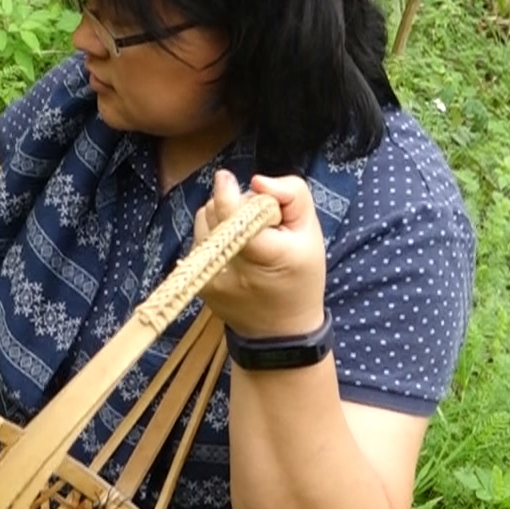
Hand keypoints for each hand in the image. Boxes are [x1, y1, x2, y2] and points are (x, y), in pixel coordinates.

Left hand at [194, 169, 327, 339]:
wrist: (280, 329)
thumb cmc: (300, 274)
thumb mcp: (310, 231)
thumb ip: (291, 195)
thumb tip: (256, 180)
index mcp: (266, 254)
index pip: (233, 216)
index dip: (229, 196)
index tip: (227, 179)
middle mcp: (232, 267)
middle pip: (215, 211)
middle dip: (234, 204)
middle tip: (259, 219)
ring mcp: (210, 277)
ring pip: (203, 222)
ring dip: (221, 218)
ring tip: (248, 234)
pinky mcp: (198, 282)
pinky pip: (199, 241)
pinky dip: (215, 237)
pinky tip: (235, 250)